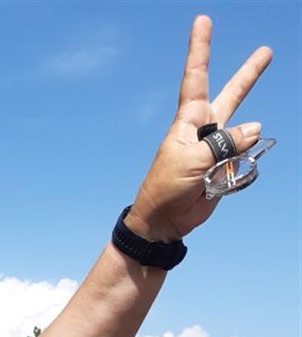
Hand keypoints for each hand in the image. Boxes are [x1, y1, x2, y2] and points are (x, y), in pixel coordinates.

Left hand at [127, 16, 272, 242]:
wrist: (164, 221)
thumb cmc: (166, 187)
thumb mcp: (193, 161)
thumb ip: (225, 143)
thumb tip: (256, 128)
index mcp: (189, 120)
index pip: (197, 77)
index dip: (201, 49)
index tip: (203, 21)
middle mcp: (205, 129)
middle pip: (232, 95)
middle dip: (249, 75)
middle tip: (267, 51)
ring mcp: (218, 148)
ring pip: (243, 136)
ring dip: (235, 154)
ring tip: (210, 176)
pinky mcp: (226, 167)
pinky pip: (243, 163)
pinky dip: (234, 174)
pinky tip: (215, 186)